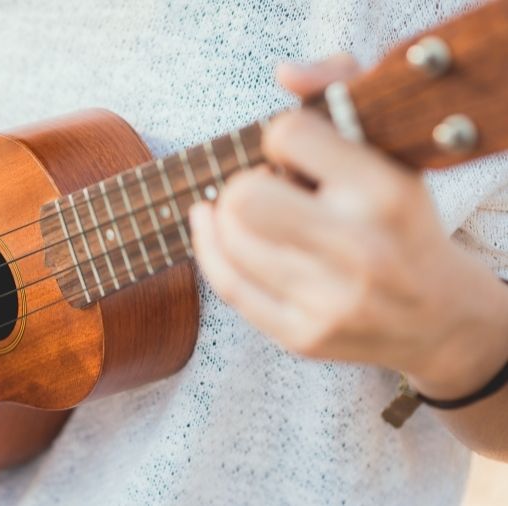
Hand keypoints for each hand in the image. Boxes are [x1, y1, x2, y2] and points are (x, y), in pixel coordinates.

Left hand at [189, 54, 507, 398]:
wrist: (438, 317)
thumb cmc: (401, 221)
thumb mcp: (390, 151)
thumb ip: (341, 89)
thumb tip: (285, 73)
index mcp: (385, 193)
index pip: (287, 135)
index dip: (281, 136)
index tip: (294, 152)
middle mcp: (360, 250)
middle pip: (244, 197)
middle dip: (243, 183)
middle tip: (265, 187)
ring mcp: (330, 300)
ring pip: (229, 240)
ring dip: (226, 216)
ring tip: (248, 211)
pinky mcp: (303, 336)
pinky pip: (227, 284)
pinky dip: (209, 247)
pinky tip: (210, 225)